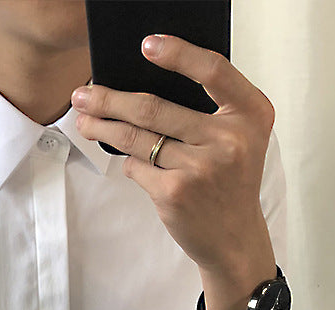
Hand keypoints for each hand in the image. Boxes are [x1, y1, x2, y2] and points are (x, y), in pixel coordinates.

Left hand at [72, 34, 276, 309]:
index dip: (178, 54)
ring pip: (137, 138)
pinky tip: (132, 165)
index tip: (146, 45)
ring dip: (103, 127)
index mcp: (251, 114)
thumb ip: (209, 111)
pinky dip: (130, 165)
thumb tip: (141, 86)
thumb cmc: (229, 182)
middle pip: (155, 108)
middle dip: (111, 100)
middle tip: (84, 93)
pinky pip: (136, 168)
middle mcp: (229, 139)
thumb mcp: (238, 139)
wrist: (234, 240)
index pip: (213, 70)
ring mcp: (200, 168)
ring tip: (84, 120)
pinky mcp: (175, 193)